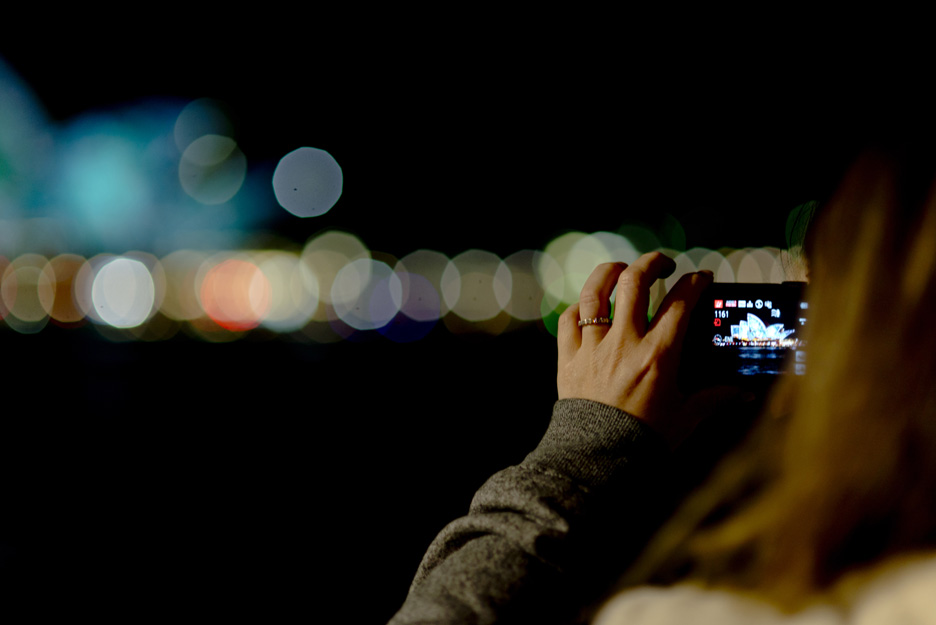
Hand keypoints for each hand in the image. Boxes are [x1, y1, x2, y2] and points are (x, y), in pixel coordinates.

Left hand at [557, 252, 719, 447]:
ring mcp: (592, 347)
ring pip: (594, 292)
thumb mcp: (685, 418)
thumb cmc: (644, 441)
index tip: (701, 277)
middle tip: (663, 265)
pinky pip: (568, 320)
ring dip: (609, 273)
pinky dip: (578, 308)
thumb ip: (714, 398)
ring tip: (621, 270)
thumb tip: (744, 392)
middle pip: (634, 282)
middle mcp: (624, 343)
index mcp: (658, 355)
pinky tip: (588, 308)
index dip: (694, 282)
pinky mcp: (567, 358)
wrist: (596, 461)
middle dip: (651, 264)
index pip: (680, 302)